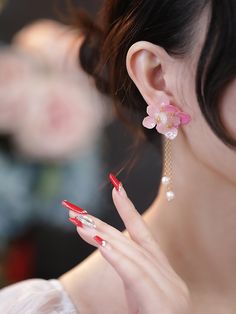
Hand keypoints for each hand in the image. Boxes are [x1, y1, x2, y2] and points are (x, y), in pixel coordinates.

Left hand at [63, 175, 191, 313]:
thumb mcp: (141, 299)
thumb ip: (132, 274)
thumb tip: (111, 249)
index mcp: (165, 277)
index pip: (145, 238)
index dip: (130, 212)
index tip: (117, 190)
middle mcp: (170, 279)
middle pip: (133, 244)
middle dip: (104, 225)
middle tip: (78, 211)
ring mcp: (170, 291)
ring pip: (131, 255)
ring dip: (102, 237)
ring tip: (79, 223)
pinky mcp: (162, 302)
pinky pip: (134, 273)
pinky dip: (115, 255)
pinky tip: (98, 241)